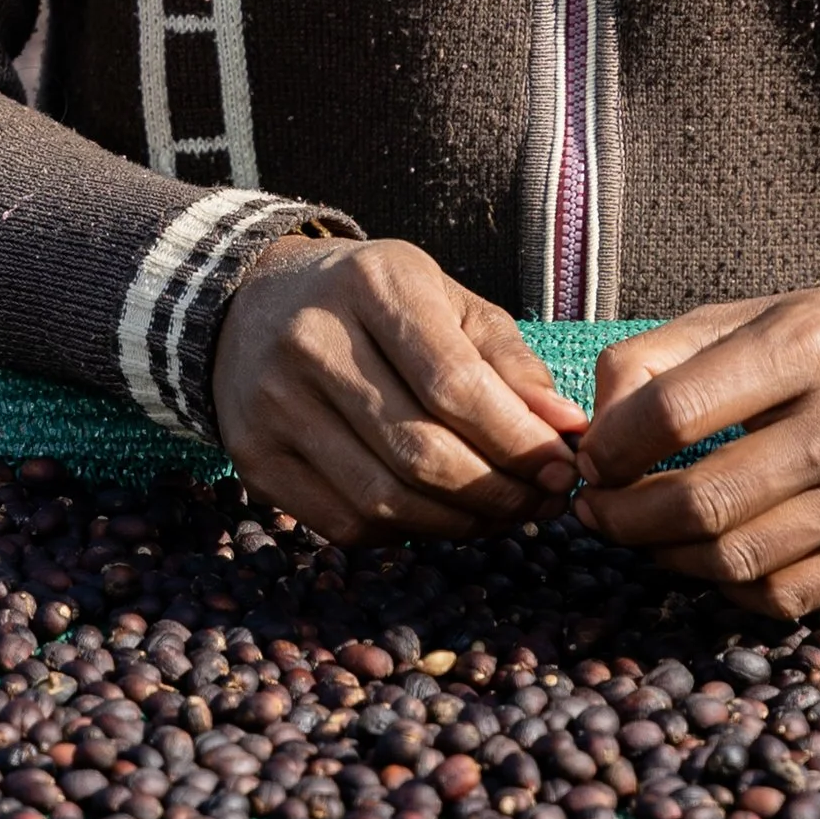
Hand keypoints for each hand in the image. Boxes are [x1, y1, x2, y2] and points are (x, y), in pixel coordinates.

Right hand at [213, 235, 588, 545]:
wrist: (251, 303)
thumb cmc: (373, 302)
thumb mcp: (445, 300)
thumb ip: (509, 360)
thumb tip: (567, 428)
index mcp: (371, 284)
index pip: (455, 384)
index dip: (518, 440)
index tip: (562, 467)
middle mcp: (312, 341)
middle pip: (421, 450)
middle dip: (499, 492)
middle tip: (541, 503)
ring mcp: (274, 405)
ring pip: (385, 498)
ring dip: (459, 523)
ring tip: (501, 515)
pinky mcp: (253, 458)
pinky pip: (345, 523)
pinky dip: (405, 534)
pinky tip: (438, 517)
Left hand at [573, 276, 819, 618]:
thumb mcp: (758, 312)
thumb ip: (660, 358)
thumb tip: (592, 435)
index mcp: (807, 344)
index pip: (673, 413)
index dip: (610, 448)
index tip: (592, 457)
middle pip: (701, 501)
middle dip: (623, 517)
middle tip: (597, 509)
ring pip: (736, 560)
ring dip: (665, 557)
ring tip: (643, 534)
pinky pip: (785, 596)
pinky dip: (727, 587)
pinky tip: (708, 556)